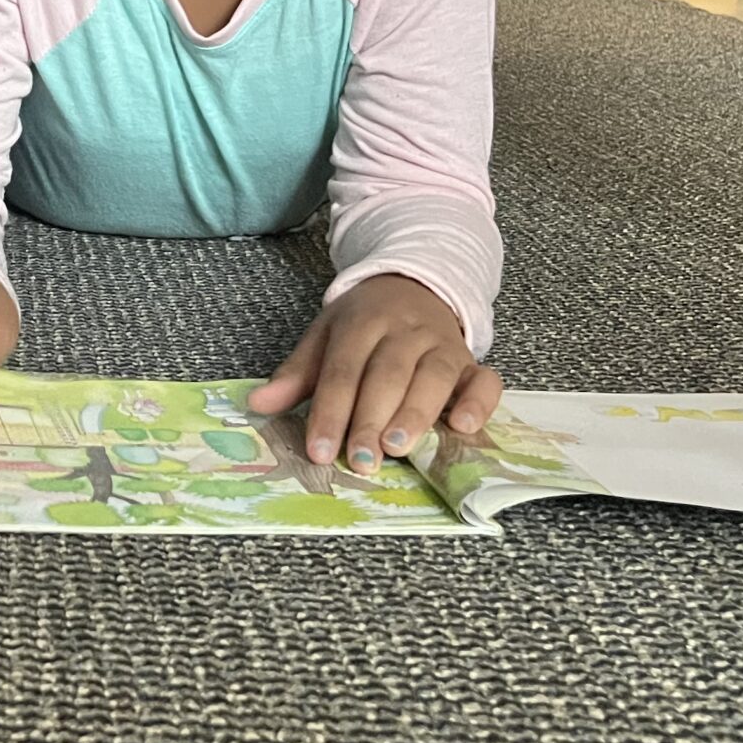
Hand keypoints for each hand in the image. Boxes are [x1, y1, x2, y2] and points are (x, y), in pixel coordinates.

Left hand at [247, 273, 503, 474]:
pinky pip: (484, 381)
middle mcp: (405, 331)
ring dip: (417, 413)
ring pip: (434, 376)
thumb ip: (296, 374)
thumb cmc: (363, 324)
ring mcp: (442, 344)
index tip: (318, 451)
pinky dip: (478, 403)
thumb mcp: (324, 337)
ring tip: (398, 446)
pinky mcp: (472, 361)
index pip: (342, 370)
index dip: (330, 411)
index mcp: (361, 323)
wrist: (413, 284)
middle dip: (371, 418)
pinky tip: (461, 426)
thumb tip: (258, 405)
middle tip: (360, 458)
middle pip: (388, 374)